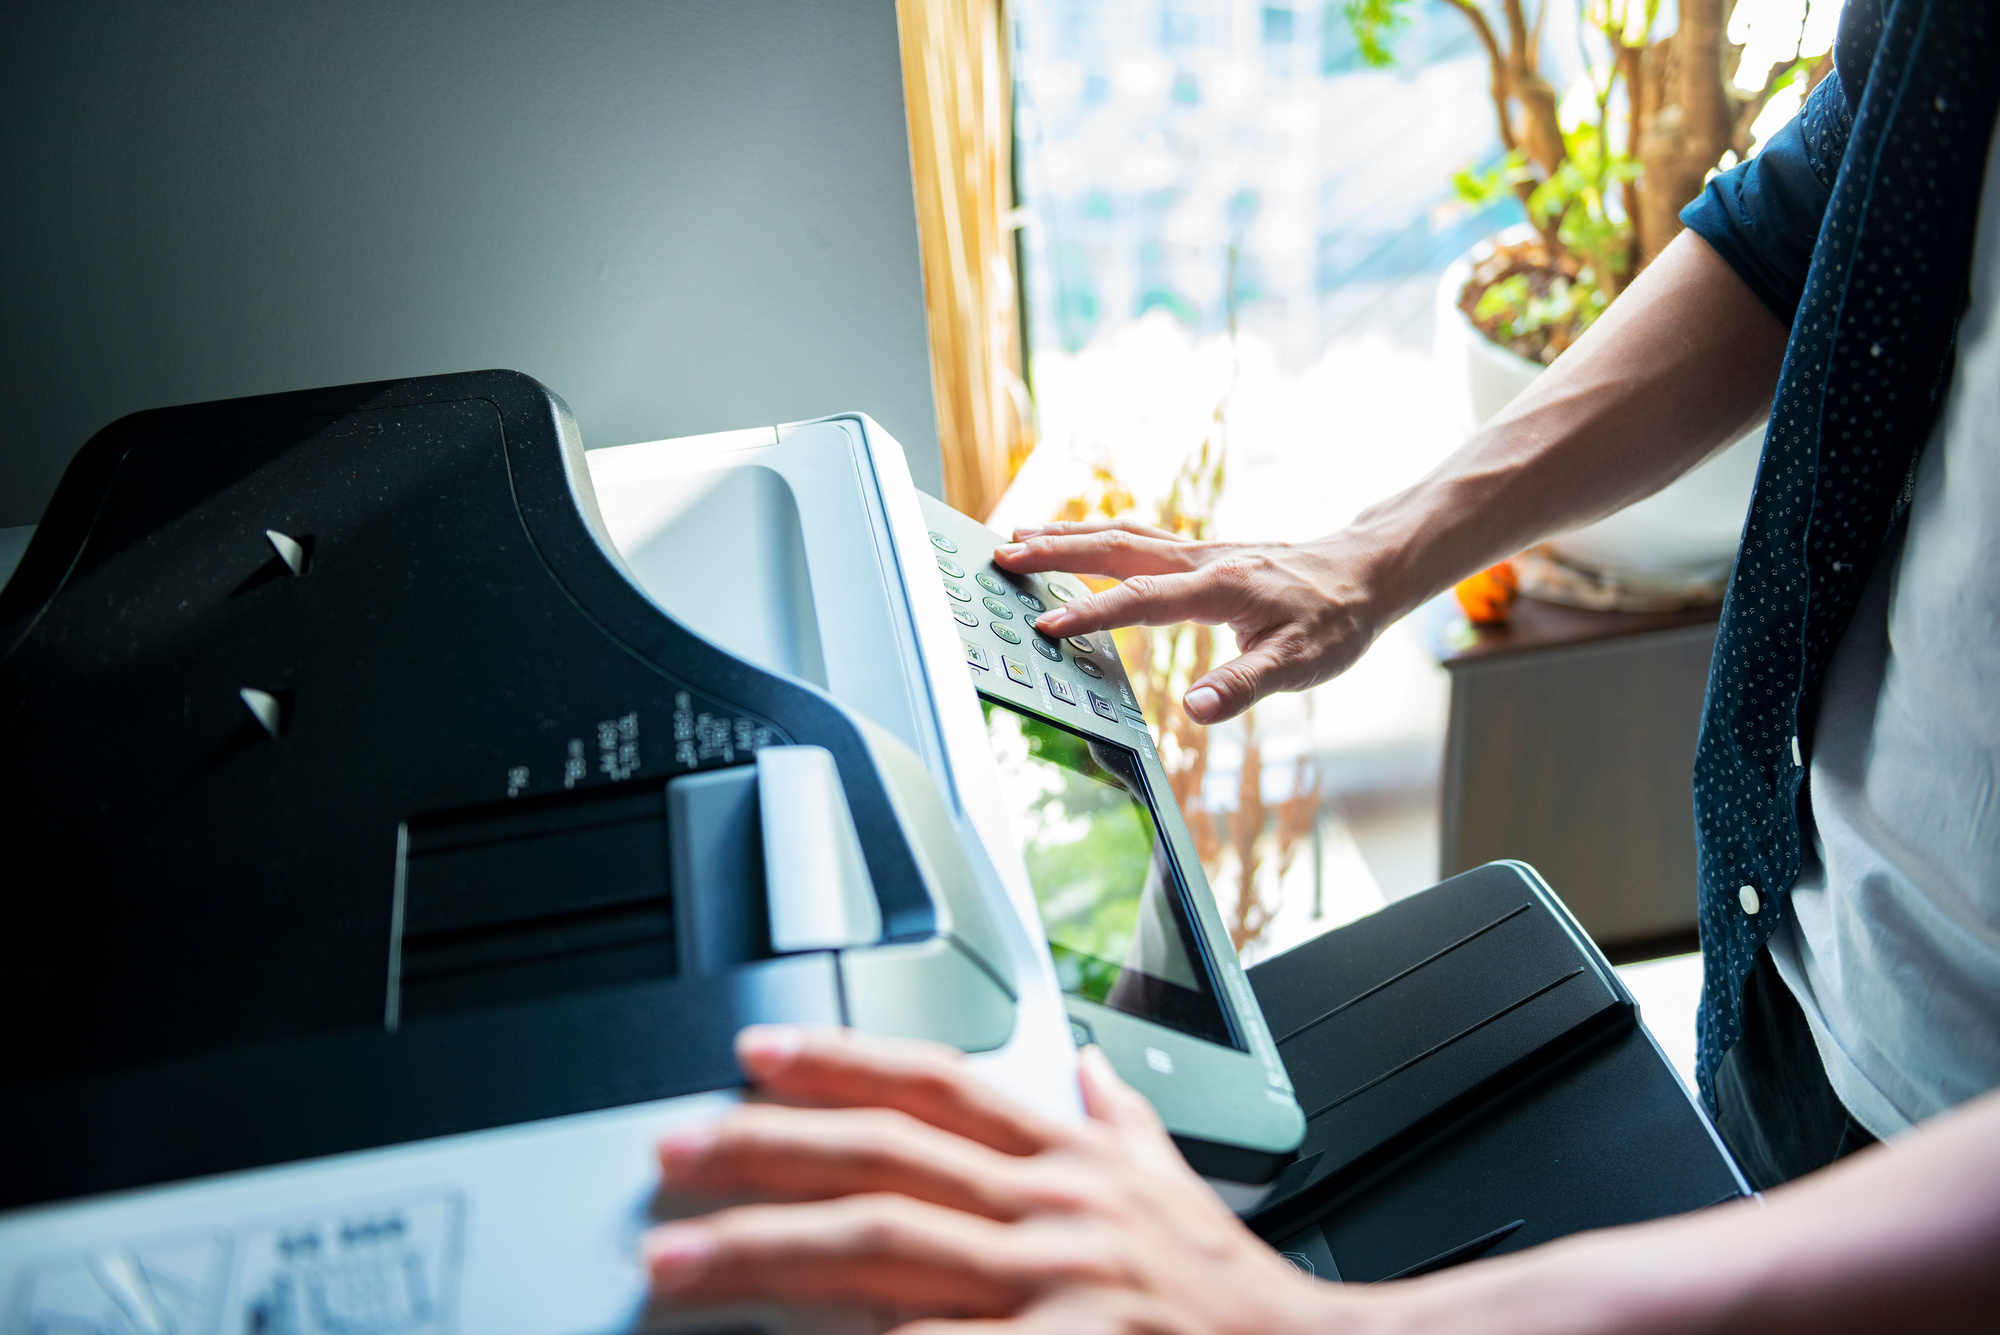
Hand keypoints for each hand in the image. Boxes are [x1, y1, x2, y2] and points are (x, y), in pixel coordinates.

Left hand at [644, 1026, 1359, 1334]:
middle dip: (764, 1153)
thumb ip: (1125, 1126)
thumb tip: (1090, 1066)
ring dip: (765, 1252)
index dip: (839, 1060)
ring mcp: (1053, 1284)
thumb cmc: (1237, 1297)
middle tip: (669, 1158)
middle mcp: (1053, 1208)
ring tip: (675, 1260)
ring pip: (882, 1250)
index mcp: (1073, 1161)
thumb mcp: (1178, 1189)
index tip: (755, 1055)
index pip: (938, 1086)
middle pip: (881, 1159)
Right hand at [992, 521, 1396, 723]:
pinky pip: (1138, 538)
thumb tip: (1192, 711)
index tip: (1046, 624)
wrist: (1366, 572)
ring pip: (1122, 534)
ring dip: (1068, 535)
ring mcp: (1200, 551)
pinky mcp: (1203, 552)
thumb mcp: (1300, 663)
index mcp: (1219, 587)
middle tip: (1001, 554)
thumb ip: (1242, 686)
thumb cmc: (1335, 619)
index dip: (1092, 613)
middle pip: (1115, 547)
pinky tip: (1079, 543)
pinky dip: (1097, 536)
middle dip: (1055, 551)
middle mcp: (1202, 559)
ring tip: (1019, 537)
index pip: (1141, 600)